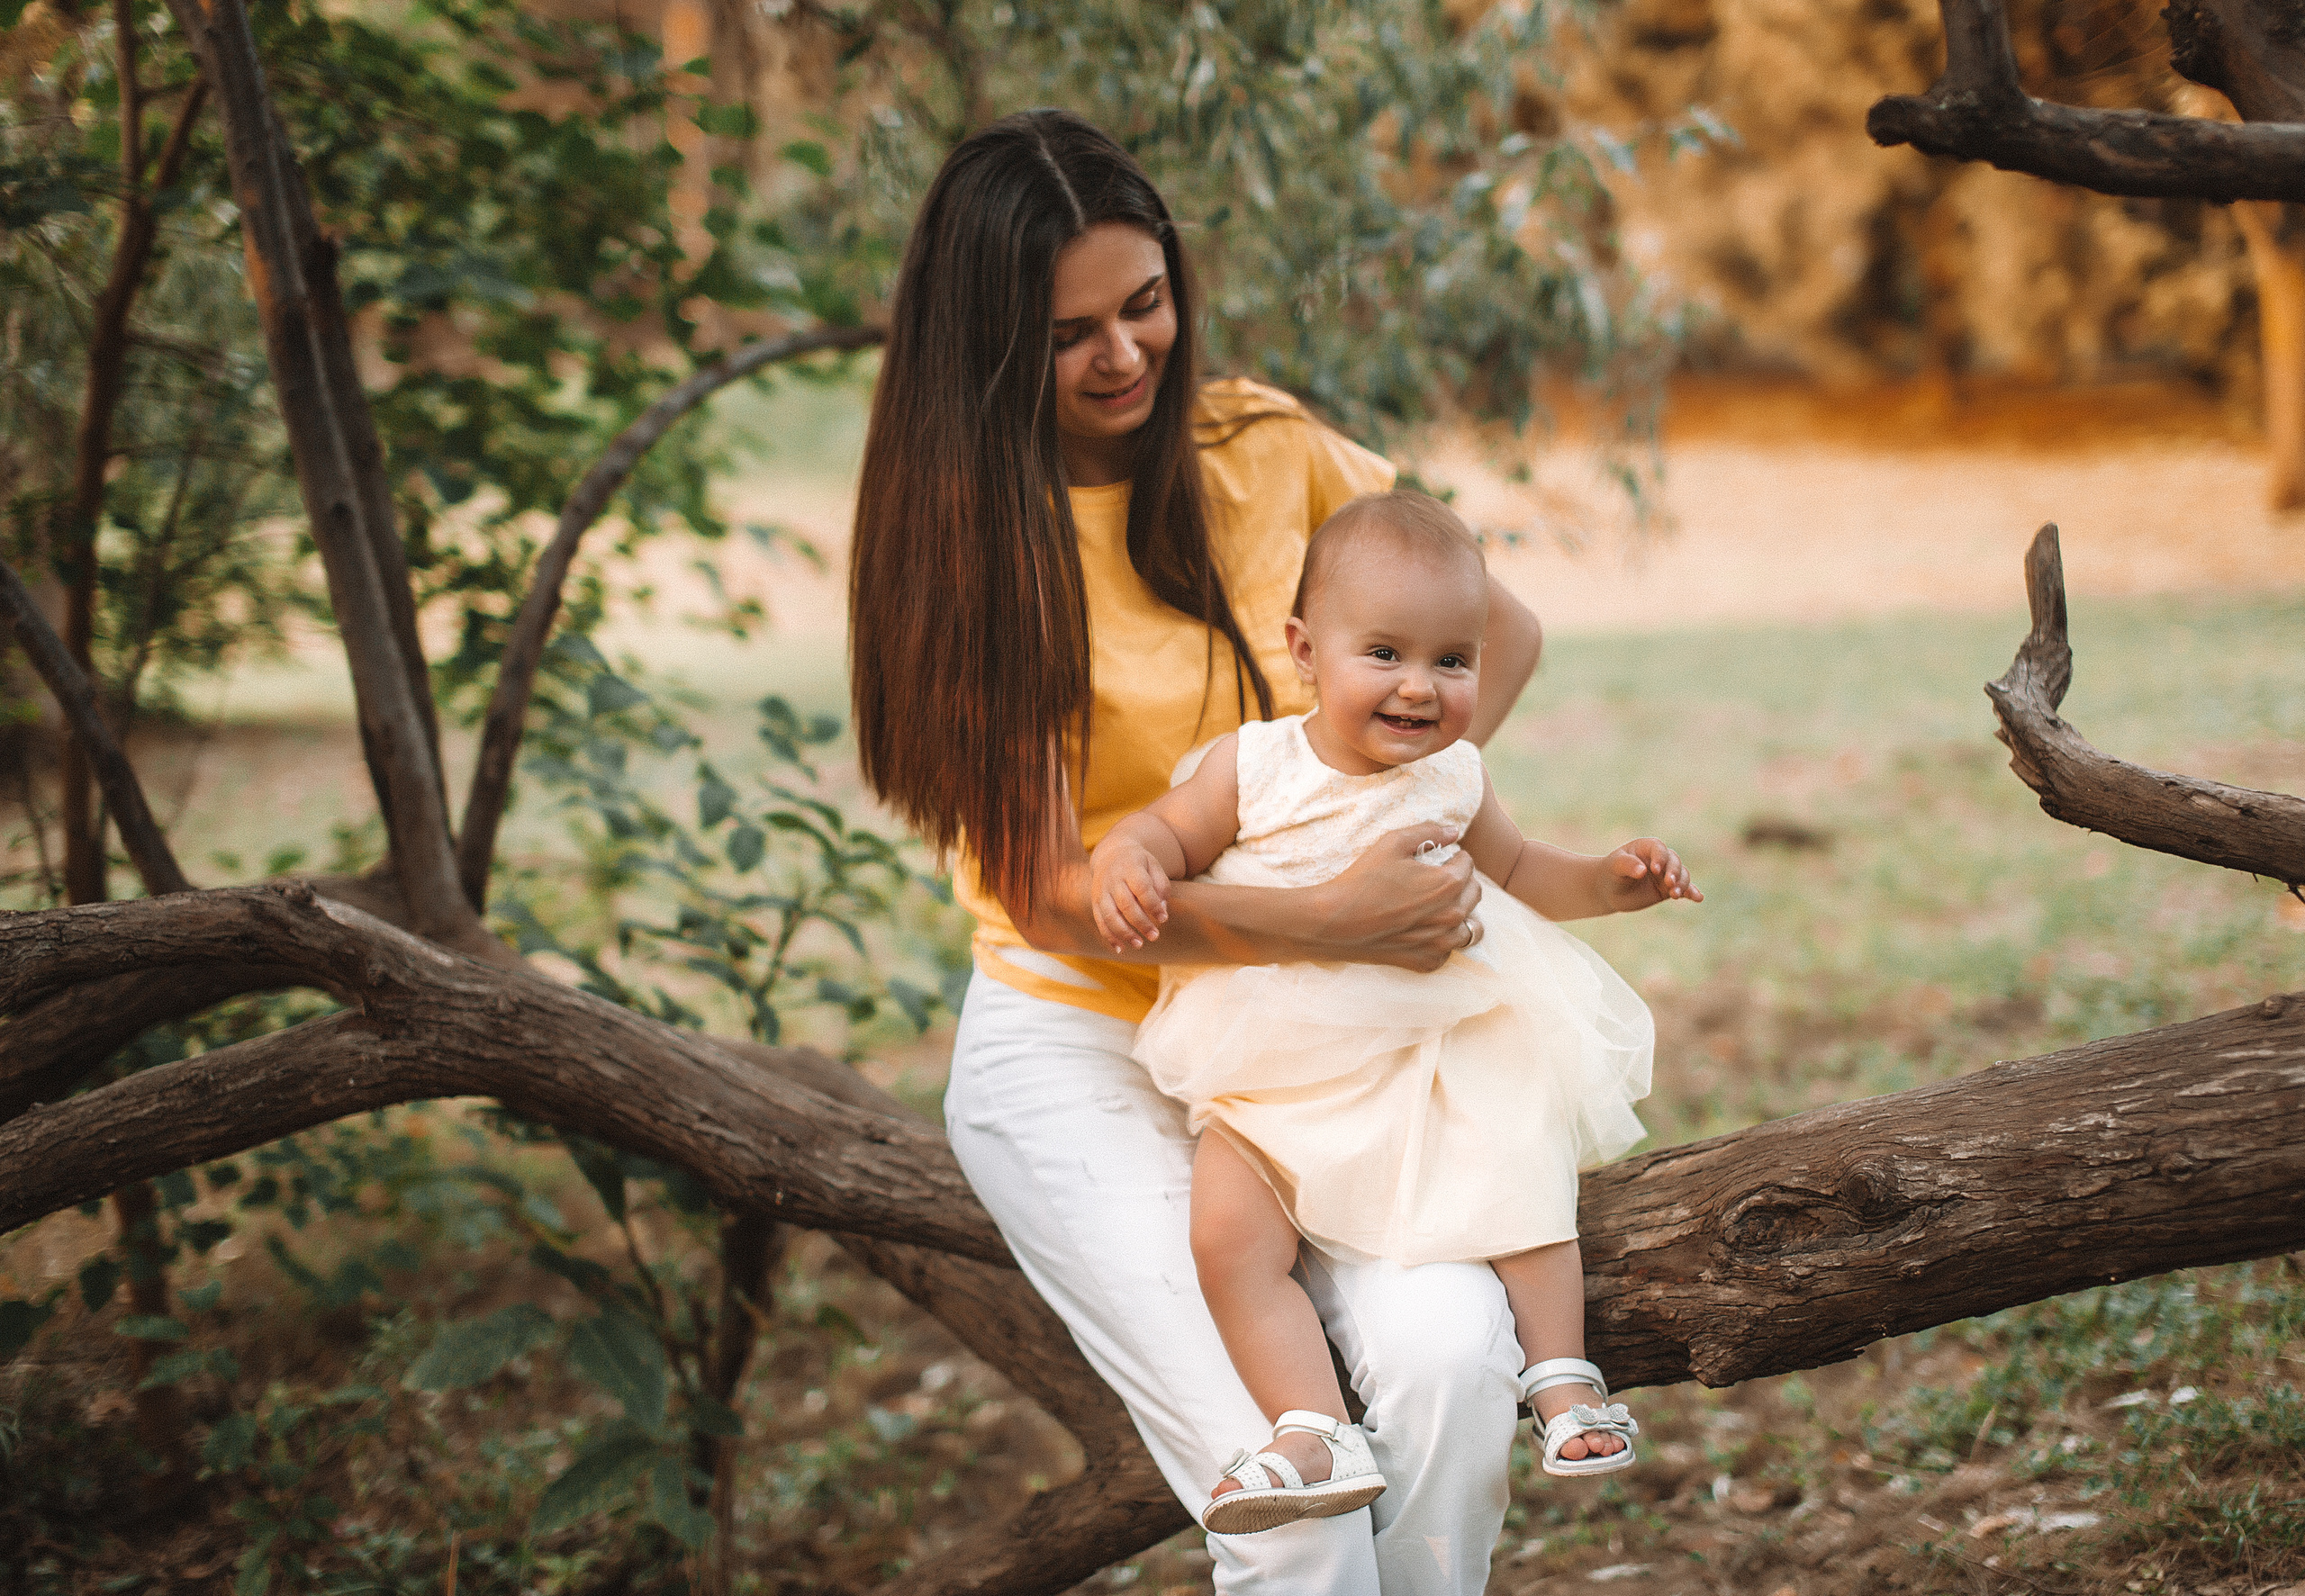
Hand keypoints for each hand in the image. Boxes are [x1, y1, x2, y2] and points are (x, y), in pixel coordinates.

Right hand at [1090, 836, 1171, 950]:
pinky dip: (1109, 936)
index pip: (1142, 888)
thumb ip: (1161, 886)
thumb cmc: (1139, 863)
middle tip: (1155, 936)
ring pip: (1110, 915)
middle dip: (1141, 923)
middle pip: (1126, 904)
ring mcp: (1101, 890)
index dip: (1153, 905)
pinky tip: (1121, 948)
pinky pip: (1100, 921)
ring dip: (1125, 933)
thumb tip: (1162, 910)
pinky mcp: (1095, 901)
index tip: (1164, 919)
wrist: (1112, 853)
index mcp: (1130, 866)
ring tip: (1139, 944)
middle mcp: (1113, 878)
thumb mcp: (1154, 866)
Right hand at [1307, 823, 1483, 971]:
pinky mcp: (1427, 961)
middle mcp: (1452, 915)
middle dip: (1461, 883)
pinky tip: (1423, 930)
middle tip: (1436, 880)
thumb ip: (1428, 832)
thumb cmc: (1363, 880)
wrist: (1335, 922)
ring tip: (1439, 907)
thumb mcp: (1392, 843)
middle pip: (1474, 894)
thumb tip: (1454, 831)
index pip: (1468, 865)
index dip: (1453, 858)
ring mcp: (1441, 943)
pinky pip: (1448, 951)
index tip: (1438, 859)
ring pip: (1470, 928)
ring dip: (1460, 915)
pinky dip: (1442, 941)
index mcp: (1448, 884)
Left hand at [1601, 838, 1699, 911]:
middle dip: (1674, 872)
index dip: (1660, 857)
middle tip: (1669, 884)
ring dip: (1682, 884)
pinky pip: (1684, 889)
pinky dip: (1692, 892)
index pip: (1659, 848)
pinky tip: (1698, 898)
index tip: (1655, 870)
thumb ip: (1627, 865)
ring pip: (1682, 875)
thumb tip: (1643, 871)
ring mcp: (1666, 874)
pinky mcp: (1668, 889)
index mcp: (1646, 847)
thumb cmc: (1611, 873)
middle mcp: (1660, 859)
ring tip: (1675, 895)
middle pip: (1674, 861)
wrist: (1609, 890)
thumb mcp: (1614, 867)